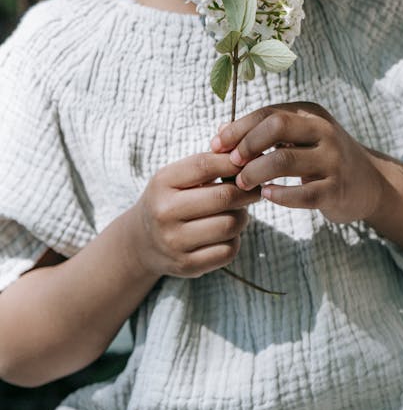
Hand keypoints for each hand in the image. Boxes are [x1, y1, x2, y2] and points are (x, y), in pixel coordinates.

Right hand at [129, 151, 258, 277]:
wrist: (141, 242)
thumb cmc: (169, 200)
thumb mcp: (177, 176)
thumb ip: (208, 159)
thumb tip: (239, 143)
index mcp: (162, 183)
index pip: (205, 165)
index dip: (233, 162)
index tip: (248, 164)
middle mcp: (165, 212)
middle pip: (223, 197)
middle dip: (247, 191)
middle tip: (254, 189)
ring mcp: (174, 242)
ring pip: (230, 225)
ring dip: (243, 216)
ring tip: (239, 211)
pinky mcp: (186, 265)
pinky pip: (228, 251)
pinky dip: (235, 240)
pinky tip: (227, 233)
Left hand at [210, 103, 383, 224]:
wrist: (369, 183)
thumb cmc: (323, 158)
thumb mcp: (300, 138)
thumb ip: (264, 133)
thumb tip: (220, 132)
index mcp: (310, 114)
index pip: (268, 112)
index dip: (239, 128)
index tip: (217, 144)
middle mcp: (324, 131)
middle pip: (277, 126)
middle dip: (248, 144)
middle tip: (232, 163)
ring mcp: (333, 159)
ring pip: (285, 160)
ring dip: (257, 172)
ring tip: (243, 183)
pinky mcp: (337, 188)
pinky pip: (302, 193)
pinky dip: (280, 195)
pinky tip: (267, 196)